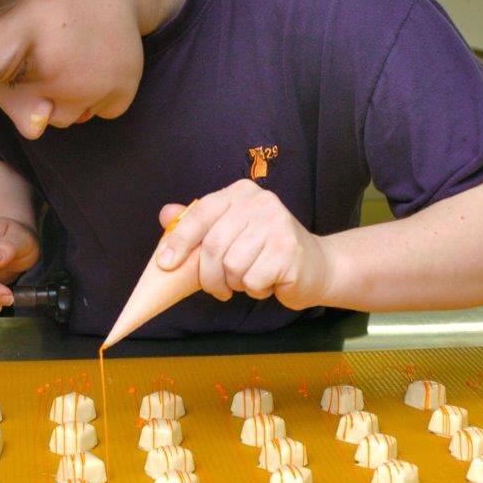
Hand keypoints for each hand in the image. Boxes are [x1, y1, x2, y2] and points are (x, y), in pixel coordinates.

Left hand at [156, 179, 331, 309]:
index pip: (200, 214)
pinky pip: (253, 280)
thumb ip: (198, 224)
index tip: (166, 264)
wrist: (316, 266)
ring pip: (232, 267)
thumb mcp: (230, 232)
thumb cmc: (264, 251)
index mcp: (240, 193)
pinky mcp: (289, 250)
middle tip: (218, 287)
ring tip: (251, 277)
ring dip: (236, 283)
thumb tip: (165, 214)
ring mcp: (277, 224)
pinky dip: (256, 289)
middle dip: (209, 276)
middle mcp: (260, 202)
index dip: (179, 240)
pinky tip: (269, 281)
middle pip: (213, 246)